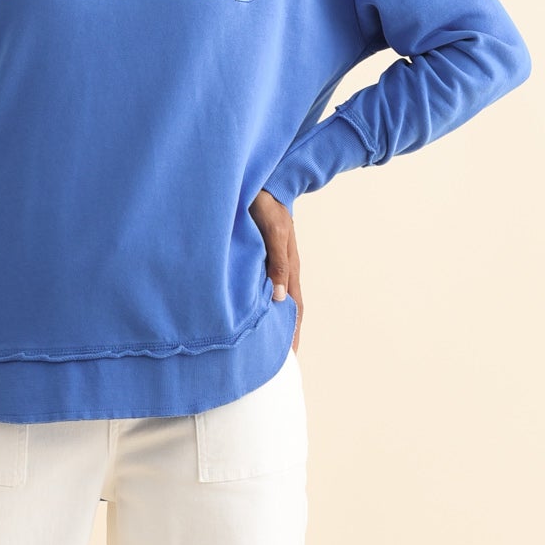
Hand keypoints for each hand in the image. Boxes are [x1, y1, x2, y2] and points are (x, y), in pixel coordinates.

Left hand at [250, 190, 302, 351]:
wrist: (259, 181)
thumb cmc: (268, 204)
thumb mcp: (275, 232)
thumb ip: (278, 263)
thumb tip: (280, 298)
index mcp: (289, 268)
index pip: (294, 309)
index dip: (292, 334)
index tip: (288, 359)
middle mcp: (282, 270)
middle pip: (286, 310)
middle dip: (284, 336)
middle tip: (276, 363)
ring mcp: (270, 264)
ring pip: (272, 301)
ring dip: (271, 323)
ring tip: (263, 347)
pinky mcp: (257, 257)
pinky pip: (260, 288)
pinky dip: (259, 307)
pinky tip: (250, 317)